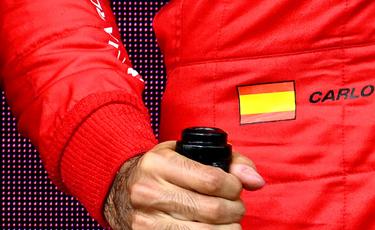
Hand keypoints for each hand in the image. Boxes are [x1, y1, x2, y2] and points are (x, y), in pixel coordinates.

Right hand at [102, 143, 266, 228]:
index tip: (236, 188)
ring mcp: (145, 220)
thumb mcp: (185, 153)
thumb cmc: (159, 170)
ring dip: (227, 229)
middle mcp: (148, 192)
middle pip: (212, 210)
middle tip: (236, 208)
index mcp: (159, 164)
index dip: (234, 187)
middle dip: (235, 211)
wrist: (118, 190)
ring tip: (228, 223)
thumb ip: (227, 161)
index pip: (211, 180)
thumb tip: (256, 180)